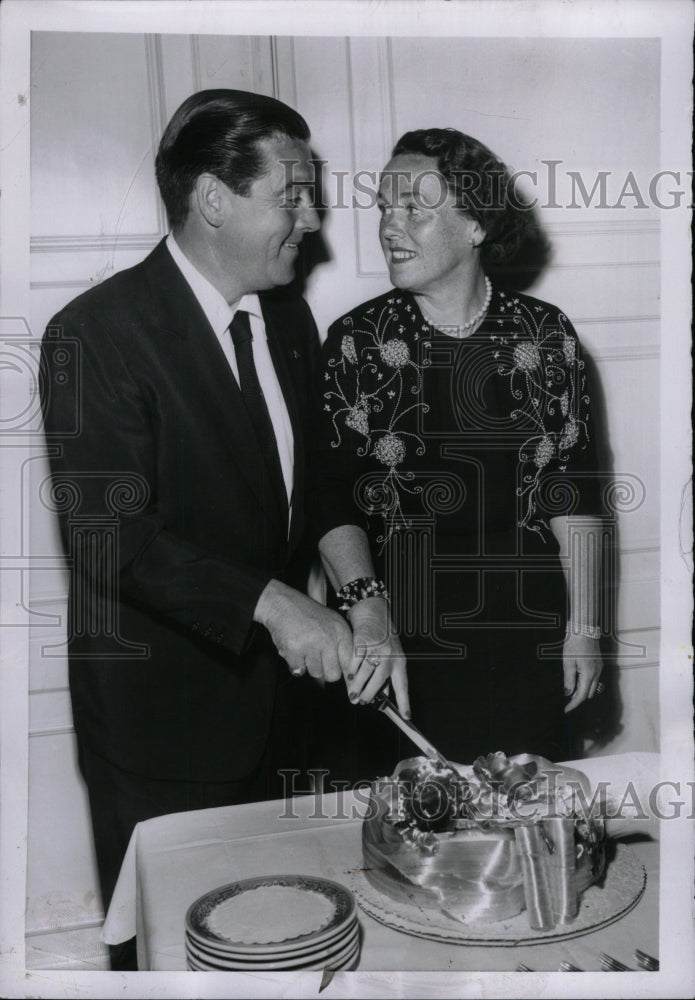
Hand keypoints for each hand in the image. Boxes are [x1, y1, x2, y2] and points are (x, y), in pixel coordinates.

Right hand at [254, 580, 352, 682]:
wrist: (281, 603)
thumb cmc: (307, 614)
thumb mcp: (331, 623)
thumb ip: (340, 645)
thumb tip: (347, 674)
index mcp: (341, 631)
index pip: (349, 663)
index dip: (343, 670)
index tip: (337, 671)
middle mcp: (329, 638)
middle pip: (333, 674)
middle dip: (325, 671)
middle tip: (317, 660)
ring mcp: (312, 644)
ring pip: (315, 673)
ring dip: (308, 666)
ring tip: (304, 649)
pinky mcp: (295, 649)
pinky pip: (298, 670)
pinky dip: (294, 663)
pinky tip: (293, 648)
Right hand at [345, 598, 409, 717]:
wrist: (374, 613)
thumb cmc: (384, 637)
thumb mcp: (392, 655)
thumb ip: (388, 675)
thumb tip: (384, 695)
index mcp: (399, 662)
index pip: (403, 685)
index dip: (404, 702)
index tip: (406, 716)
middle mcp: (389, 655)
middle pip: (379, 680)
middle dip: (369, 694)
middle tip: (361, 702)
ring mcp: (376, 648)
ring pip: (366, 672)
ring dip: (357, 686)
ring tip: (352, 694)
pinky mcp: (363, 641)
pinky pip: (355, 660)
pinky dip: (351, 670)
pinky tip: (349, 676)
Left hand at [563, 633, 602, 712]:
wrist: (584, 630)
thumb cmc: (574, 644)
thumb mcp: (568, 663)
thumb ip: (568, 680)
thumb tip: (567, 694)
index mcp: (589, 674)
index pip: (582, 696)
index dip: (573, 704)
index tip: (565, 710)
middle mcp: (597, 674)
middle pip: (588, 693)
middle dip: (577, 699)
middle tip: (565, 701)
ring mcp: (599, 669)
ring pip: (592, 687)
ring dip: (582, 691)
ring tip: (569, 691)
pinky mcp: (598, 665)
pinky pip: (593, 680)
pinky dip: (585, 684)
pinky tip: (576, 680)